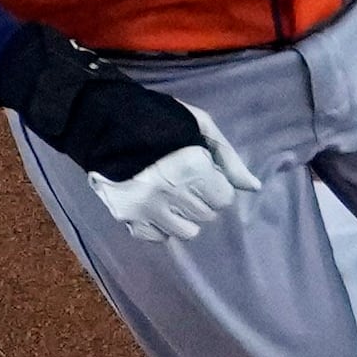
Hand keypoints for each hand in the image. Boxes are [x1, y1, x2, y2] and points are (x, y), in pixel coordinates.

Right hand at [92, 102, 263, 242]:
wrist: (102, 121)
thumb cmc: (158, 119)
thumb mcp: (200, 126)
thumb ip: (229, 159)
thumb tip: (253, 188)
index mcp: (193, 168)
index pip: (224, 199)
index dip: (215, 184)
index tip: (201, 171)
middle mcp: (172, 193)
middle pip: (206, 215)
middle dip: (200, 198)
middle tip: (182, 180)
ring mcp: (147, 208)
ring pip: (186, 231)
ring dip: (183, 216)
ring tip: (169, 194)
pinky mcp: (127, 217)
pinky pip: (157, 236)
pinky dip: (159, 224)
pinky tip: (153, 205)